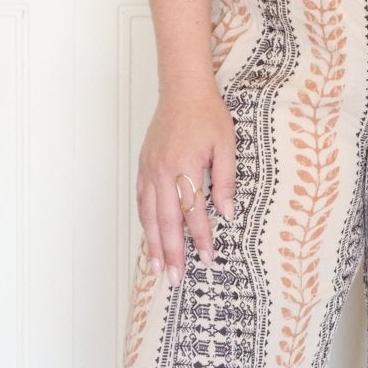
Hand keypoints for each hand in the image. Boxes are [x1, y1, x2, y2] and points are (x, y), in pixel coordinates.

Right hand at [137, 83, 235, 284]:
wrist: (183, 90)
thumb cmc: (208, 114)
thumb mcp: (226, 145)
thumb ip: (226, 181)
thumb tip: (226, 214)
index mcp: (184, 166)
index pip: (192, 212)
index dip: (200, 238)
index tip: (207, 259)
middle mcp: (162, 171)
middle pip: (166, 221)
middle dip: (171, 253)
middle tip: (174, 278)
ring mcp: (149, 169)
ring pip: (149, 215)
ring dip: (153, 243)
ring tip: (158, 267)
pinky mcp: (144, 166)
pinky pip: (142, 200)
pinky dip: (145, 222)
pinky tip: (149, 237)